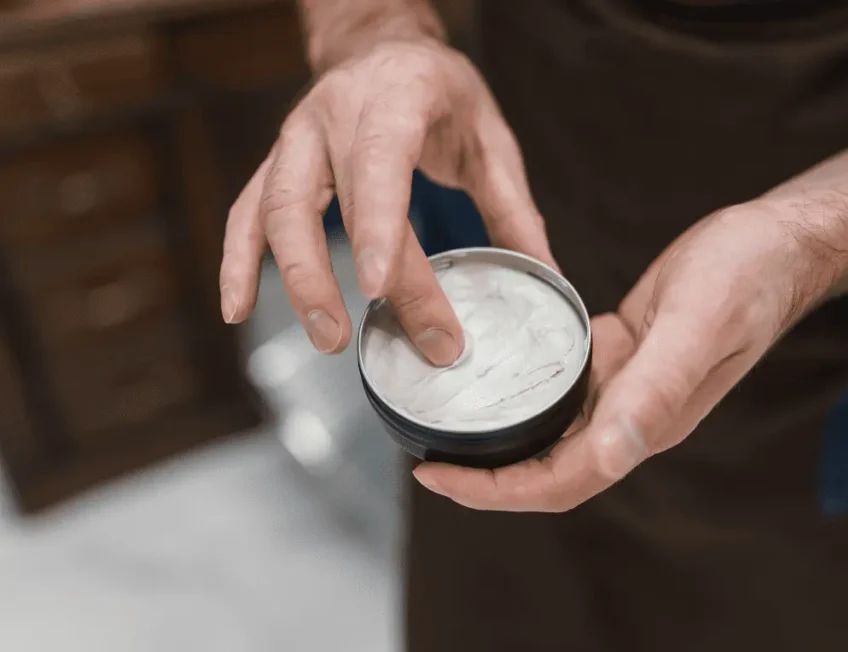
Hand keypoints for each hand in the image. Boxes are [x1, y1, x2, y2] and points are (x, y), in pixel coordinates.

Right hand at [219, 39, 552, 364]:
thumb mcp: (487, 136)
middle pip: (327, 204)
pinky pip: (246, 212)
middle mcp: (335, 115)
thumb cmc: (438, 91)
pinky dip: (239, 261)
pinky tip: (238, 308)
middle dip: (341, 278)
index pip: (380, 164)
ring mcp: (297, 138)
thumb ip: (512, 207)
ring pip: (276, 210)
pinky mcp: (278, 162)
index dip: (378, 228)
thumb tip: (544, 276)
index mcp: (396, 99)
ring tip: (326, 338)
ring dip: (295, 279)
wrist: (383, 47)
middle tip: (363, 341)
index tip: (382, 291)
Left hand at [413, 200, 844, 510]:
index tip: (436, 478)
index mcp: (647, 422)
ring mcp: (628, 388)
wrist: (776, 244)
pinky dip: (523, 393)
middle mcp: (633, 416)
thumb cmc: (745, 278)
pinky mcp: (622, 357)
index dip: (497, 491)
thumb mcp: (696, 325)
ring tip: (442, 424)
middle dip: (486, 478)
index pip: (561, 480)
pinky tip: (491, 374)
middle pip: (549, 470)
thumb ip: (656, 390)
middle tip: (424, 462)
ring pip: (553, 434)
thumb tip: (612, 455)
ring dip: (500, 440)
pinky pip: (565, 390)